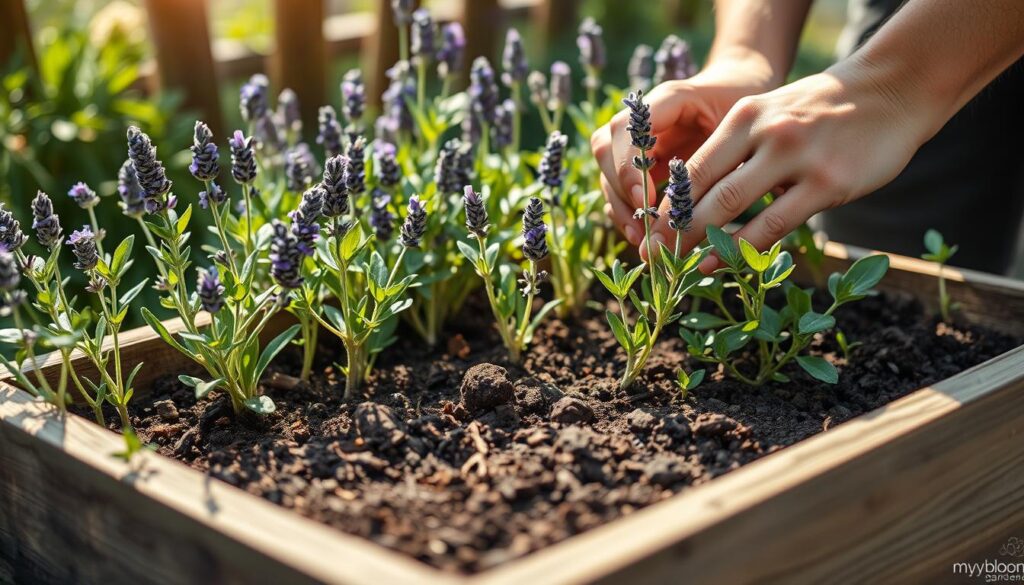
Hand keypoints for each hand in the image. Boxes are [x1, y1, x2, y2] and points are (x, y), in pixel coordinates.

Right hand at [591, 59, 776, 246]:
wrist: (741, 86)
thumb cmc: (746, 106)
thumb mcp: (743, 123)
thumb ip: (724, 152)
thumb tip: (714, 200)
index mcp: (668, 99)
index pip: (628, 127)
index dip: (629, 164)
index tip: (646, 200)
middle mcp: (643, 117)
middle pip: (606, 148)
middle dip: (620, 189)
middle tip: (645, 224)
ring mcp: (635, 138)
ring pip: (606, 169)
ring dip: (619, 206)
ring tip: (641, 238)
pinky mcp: (637, 160)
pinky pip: (617, 187)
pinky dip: (625, 212)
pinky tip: (641, 235)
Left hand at [649, 63, 938, 270]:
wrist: (893, 89)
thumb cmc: (823, 110)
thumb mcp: (771, 113)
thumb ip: (738, 150)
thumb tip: (695, 198)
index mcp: (743, 116)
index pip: (691, 168)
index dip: (664, 205)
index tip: (644, 233)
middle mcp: (763, 134)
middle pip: (702, 190)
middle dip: (671, 230)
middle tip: (651, 259)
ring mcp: (796, 158)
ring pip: (732, 208)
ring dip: (700, 243)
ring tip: (678, 269)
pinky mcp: (828, 183)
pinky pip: (775, 225)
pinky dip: (744, 250)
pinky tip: (725, 265)